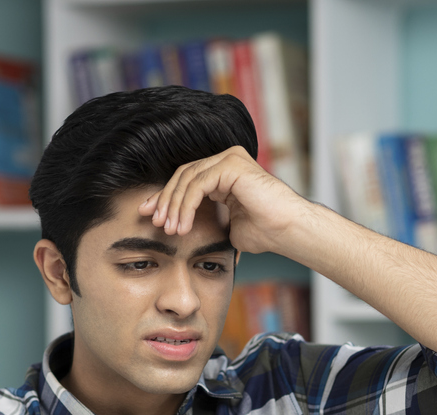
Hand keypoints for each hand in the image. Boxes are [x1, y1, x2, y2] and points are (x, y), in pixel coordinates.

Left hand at [138, 146, 312, 255]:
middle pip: (183, 175)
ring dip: (174, 205)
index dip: (166, 198)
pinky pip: (198, 184)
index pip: (186, 180)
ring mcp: (229, 159)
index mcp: (224, 172)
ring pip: (187, 178)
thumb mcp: (224, 226)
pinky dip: (186, 205)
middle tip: (154, 221)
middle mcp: (226, 160)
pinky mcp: (231, 164)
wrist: (286, 231)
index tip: (150, 216)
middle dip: (164, 199)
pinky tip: (183, 224)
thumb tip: (182, 228)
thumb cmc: (264, 232)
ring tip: (169, 229)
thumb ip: (205, 219)